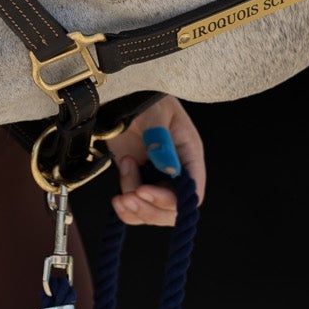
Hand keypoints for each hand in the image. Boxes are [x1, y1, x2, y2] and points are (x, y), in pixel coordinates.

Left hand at [105, 95, 205, 226]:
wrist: (120, 95)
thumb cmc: (144, 98)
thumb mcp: (154, 114)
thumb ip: (161, 141)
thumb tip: (171, 170)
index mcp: (188, 154)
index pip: (191, 191)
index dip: (171, 199)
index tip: (144, 190)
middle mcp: (176, 171)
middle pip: (173, 209)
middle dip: (150, 209)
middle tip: (128, 197)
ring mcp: (156, 179)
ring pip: (154, 212)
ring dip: (136, 211)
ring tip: (119, 196)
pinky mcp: (137, 181)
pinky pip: (138, 207)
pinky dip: (127, 212)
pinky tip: (117, 201)